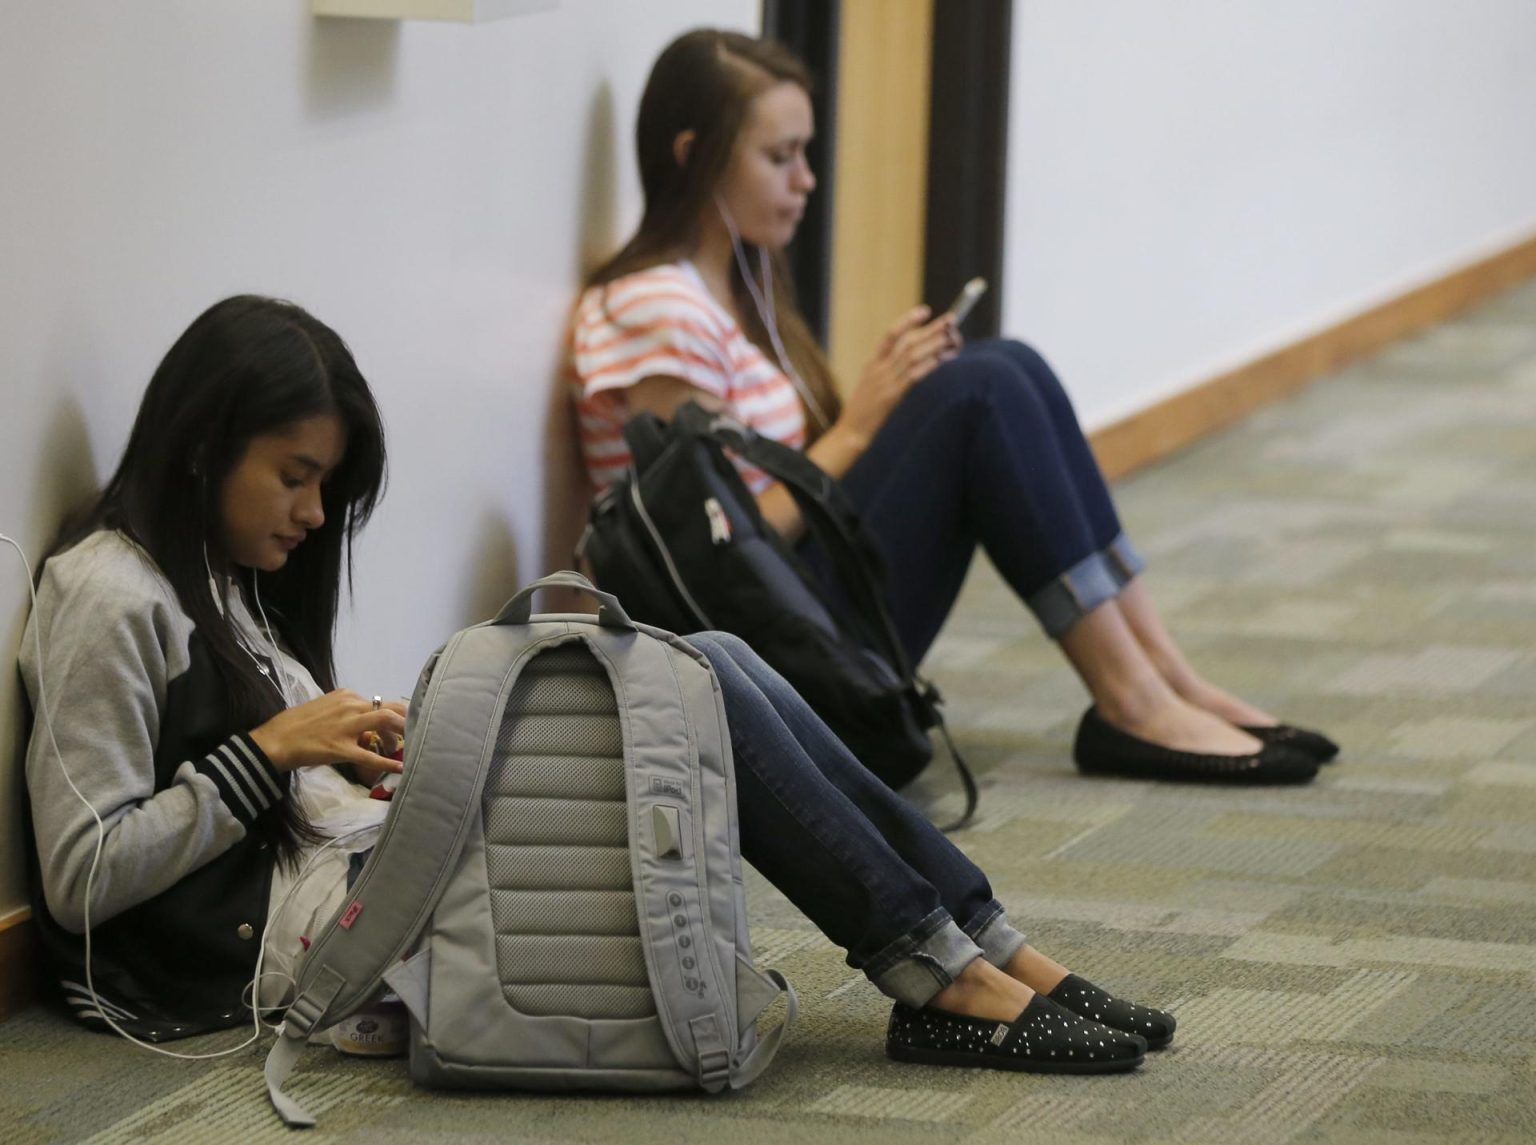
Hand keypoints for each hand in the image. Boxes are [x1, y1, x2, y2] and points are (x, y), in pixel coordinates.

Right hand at [249, 691, 405, 773]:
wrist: (275, 740)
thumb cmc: (296, 725)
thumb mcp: (325, 709)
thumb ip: (347, 714)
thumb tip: (366, 730)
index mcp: (346, 695)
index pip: (379, 702)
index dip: (394, 716)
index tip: (398, 729)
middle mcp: (350, 705)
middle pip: (390, 708)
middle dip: (406, 721)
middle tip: (413, 736)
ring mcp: (347, 726)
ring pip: (386, 722)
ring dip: (401, 735)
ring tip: (407, 749)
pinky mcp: (342, 748)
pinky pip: (370, 755)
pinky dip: (388, 762)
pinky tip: (399, 768)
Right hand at [837, 306, 961, 444]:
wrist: (851, 431)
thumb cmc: (864, 411)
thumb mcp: (872, 385)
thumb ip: (888, 371)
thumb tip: (912, 360)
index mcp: (873, 362)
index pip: (891, 334)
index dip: (908, 320)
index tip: (925, 310)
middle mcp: (878, 368)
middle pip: (907, 342)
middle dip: (930, 329)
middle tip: (950, 319)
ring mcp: (885, 381)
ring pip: (911, 355)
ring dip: (933, 345)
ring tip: (950, 338)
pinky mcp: (891, 396)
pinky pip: (912, 376)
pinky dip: (928, 365)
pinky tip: (941, 359)